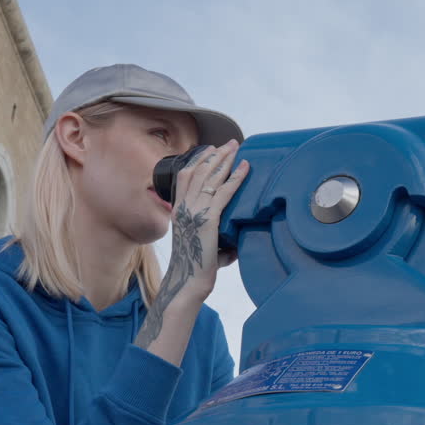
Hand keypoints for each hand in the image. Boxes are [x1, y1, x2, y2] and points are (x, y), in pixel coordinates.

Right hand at [134, 141, 248, 348]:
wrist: (189, 282)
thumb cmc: (199, 270)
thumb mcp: (207, 249)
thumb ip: (220, 244)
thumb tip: (234, 246)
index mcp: (179, 211)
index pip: (186, 177)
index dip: (199, 160)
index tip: (212, 149)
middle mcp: (184, 207)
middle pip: (198, 170)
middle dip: (215, 154)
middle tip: (230, 142)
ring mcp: (194, 212)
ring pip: (210, 176)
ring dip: (224, 159)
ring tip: (236, 146)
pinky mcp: (208, 219)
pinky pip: (223, 192)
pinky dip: (235, 177)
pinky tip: (245, 167)